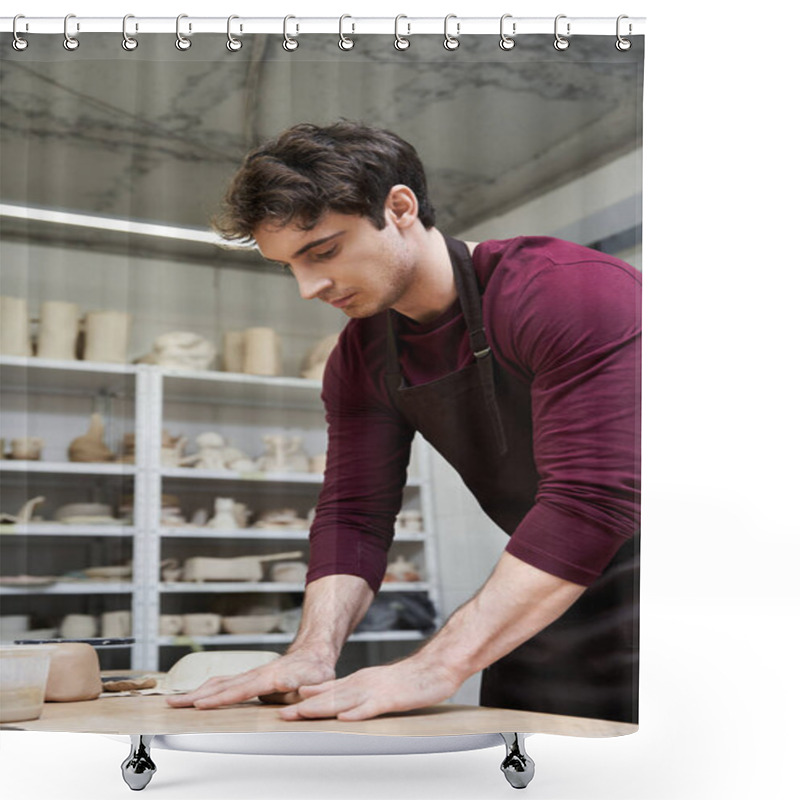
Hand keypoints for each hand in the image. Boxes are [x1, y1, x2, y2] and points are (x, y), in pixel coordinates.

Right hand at [165, 649, 335, 708]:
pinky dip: (207, 690)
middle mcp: (257, 674)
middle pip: (222, 685)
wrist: (315, 653)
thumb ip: (303, 689)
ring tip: (175, 701)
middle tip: (174, 704)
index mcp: (271, 677)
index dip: (220, 698)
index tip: (200, 704)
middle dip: (196, 695)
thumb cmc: (317, 671)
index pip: (241, 690)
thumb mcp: (318, 682)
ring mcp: (251, 675)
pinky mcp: (249, 678)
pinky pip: (224, 684)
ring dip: (197, 692)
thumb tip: (287, 694)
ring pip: (220, 683)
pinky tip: (195, 696)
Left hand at [278, 657, 461, 720]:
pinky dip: (357, 712)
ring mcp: (377, 689)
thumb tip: (339, 705)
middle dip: (305, 706)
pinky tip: (344, 718)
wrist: (437, 666)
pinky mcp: (392, 698)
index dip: (306, 698)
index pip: (328, 690)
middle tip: (283, 714)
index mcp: (361, 680)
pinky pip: (372, 707)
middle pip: (330, 696)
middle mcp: (364, 682)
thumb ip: (359, 693)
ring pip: (344, 700)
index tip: (285, 704)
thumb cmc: (411, 679)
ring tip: (302, 714)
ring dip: (322, 707)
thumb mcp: (379, 684)